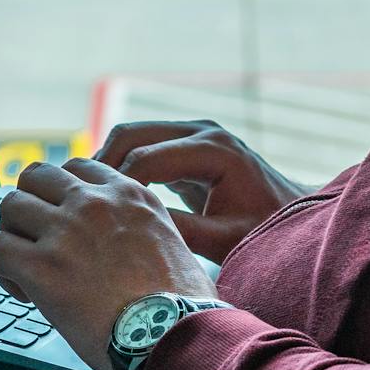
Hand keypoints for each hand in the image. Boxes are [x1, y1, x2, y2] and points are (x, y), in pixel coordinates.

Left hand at [0, 158, 217, 369]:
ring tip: (26, 268)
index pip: (76, 168)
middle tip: (36, 239)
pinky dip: (2, 271)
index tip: (65, 222)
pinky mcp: (42, 268)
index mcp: (129, 195)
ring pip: (10, 205)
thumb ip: (141, 228)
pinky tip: (24, 293)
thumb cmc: (182, 305)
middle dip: (30, 205)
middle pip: (36, 176)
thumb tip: (125, 245)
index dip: (62, 195)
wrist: (175, 336)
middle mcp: (94, 204)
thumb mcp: (173, 242)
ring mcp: (65, 232)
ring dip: (13, 235)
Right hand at [94, 120, 308, 263]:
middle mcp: (201, 131)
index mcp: (213, 150)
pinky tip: (106, 196)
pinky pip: (143, 146)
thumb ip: (181, 231)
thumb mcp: (225, 238)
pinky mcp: (186, 143)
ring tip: (85, 199)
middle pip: (132, 134)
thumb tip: (130, 228)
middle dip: (101, 166)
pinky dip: (122, 164)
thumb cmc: (265, 230)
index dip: (115, 186)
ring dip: (107, 162)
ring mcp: (193, 133)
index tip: (92, 218)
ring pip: (132, 135)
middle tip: (76, 202)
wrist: (294, 215)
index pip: (146, 158)